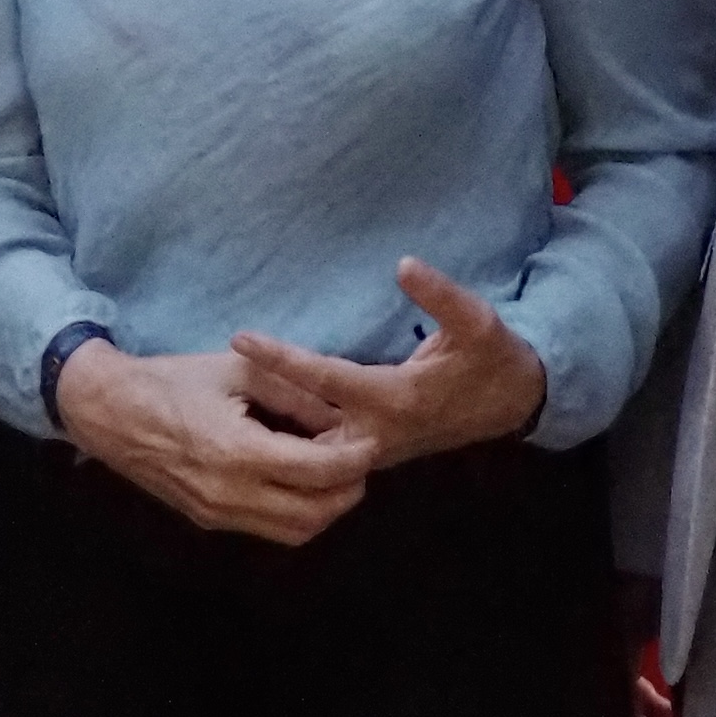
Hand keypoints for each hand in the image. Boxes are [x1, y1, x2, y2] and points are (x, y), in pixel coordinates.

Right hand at [53, 338, 374, 547]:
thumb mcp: (239, 370)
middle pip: (314, 515)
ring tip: (335, 475)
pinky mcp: (209, 521)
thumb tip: (340, 418)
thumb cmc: (174, 381)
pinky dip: (296, 514)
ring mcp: (217, 514)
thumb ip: (295, 393)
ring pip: (294, 532)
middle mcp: (229, 494)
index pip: (317, 472)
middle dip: (348, 491)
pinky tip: (300, 483)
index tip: (370, 442)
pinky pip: (268, 530)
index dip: (354, 461)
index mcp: (238, 452)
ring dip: (325, 509)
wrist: (109, 411)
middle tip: (359, 463)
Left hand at [230, 259, 548, 470]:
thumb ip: (441, 294)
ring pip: (308, 446)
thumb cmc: (489, 358)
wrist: (510, 403)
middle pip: (301, 421)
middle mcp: (376, 431)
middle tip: (205, 380)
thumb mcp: (476, 321)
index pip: (324, 377)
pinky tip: (251, 423)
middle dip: (256, 404)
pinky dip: (288, 439)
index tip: (240, 337)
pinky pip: (320, 452)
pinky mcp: (371, 453)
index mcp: (395, 398)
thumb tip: (404, 264)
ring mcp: (373, 449)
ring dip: (267, 426)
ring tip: (213, 401)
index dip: (281, 357)